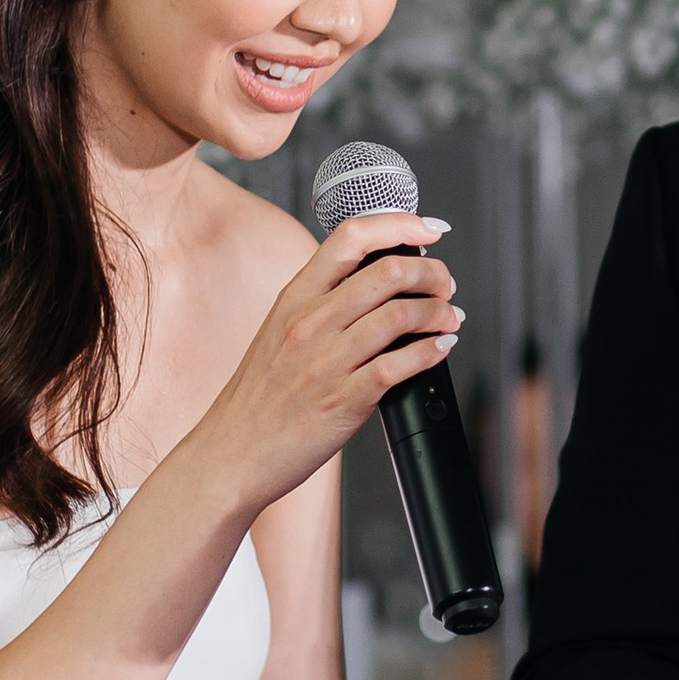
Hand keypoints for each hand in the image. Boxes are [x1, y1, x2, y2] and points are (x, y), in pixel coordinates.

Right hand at [197, 213, 461, 512]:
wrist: (229, 455)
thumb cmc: (257, 399)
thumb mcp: (278, 333)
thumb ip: (321, 305)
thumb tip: (377, 285)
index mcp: (294, 298)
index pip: (350, 238)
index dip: (399, 224)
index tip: (429, 229)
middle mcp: (309, 323)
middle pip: (387, 272)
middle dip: (431, 273)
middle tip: (444, 284)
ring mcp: (325, 362)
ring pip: (399, 315)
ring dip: (438, 312)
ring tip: (449, 317)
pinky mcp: (343, 400)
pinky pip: (398, 365)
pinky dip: (430, 352)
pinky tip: (439, 349)